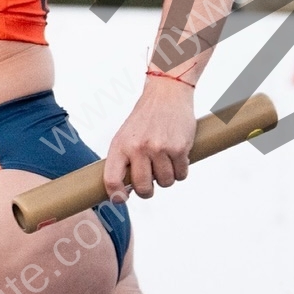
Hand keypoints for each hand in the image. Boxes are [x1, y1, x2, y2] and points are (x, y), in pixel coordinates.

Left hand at [102, 75, 196, 201]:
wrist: (167, 93)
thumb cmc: (145, 118)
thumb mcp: (126, 135)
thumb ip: (124, 160)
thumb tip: (125, 191)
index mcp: (120, 145)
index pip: (112, 179)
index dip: (116, 196)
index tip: (121, 200)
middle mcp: (139, 147)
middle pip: (143, 188)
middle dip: (147, 191)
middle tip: (150, 182)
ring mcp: (160, 148)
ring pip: (165, 183)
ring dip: (167, 178)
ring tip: (165, 162)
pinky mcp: (179, 148)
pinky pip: (181, 175)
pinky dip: (181, 171)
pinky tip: (178, 158)